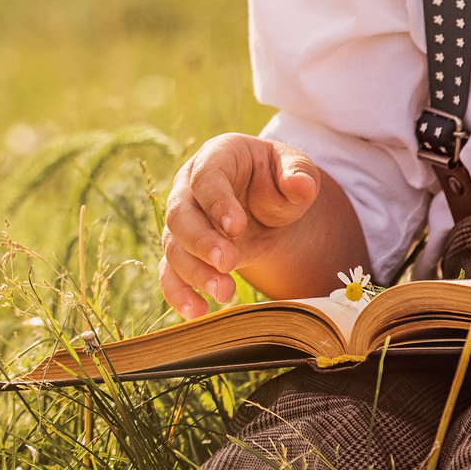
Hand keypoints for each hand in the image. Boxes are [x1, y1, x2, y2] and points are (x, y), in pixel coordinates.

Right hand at [159, 134, 323, 317]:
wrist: (267, 202)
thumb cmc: (279, 178)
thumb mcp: (295, 168)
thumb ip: (298, 174)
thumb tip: (301, 186)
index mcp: (216, 157)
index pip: (207, 178)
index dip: (217, 203)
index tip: (236, 228)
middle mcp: (189, 187)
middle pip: (181, 215)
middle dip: (202, 242)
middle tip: (229, 263)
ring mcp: (182, 220)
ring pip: (173, 247)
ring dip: (194, 272)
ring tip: (225, 292)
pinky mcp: (183, 251)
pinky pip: (169, 272)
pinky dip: (179, 293)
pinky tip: (197, 312)